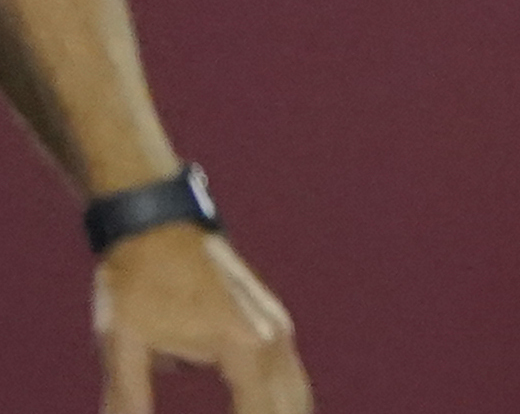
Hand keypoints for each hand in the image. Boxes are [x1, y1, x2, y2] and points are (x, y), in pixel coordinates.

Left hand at [96, 225, 310, 413]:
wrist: (156, 223)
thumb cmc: (136, 282)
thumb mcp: (122, 347)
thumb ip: (128, 400)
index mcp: (241, 346)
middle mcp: (271, 337)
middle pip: (292, 408)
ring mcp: (276, 326)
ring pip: (297, 394)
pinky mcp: (270, 322)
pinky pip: (288, 376)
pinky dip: (282, 405)